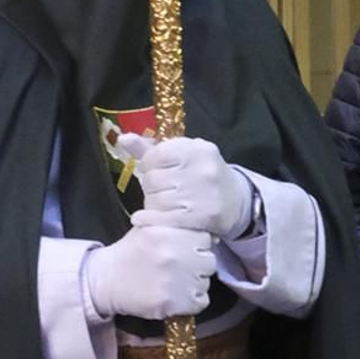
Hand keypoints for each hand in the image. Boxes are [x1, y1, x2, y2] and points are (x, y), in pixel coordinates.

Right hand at [84, 218, 215, 323]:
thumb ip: (176, 226)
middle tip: (182, 269)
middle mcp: (174, 255)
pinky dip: (191, 302)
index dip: (196, 247)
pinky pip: (200, 303)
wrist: (106, 280)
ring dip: (195, 284)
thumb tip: (212, 235)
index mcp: (168, 233)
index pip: (204, 240)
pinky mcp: (172, 303)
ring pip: (205, 283)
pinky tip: (177, 297)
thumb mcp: (149, 228)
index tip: (186, 252)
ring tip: (177, 283)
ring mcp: (174, 281)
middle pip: (208, 262)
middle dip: (198, 266)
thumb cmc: (130, 252)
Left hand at [119, 134, 251, 240]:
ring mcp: (206, 192)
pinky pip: (166, 219)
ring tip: (162, 204)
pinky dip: (151, 220)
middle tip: (160, 192)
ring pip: (157, 200)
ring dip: (152, 205)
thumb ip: (150, 148)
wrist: (235, 200)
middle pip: (154, 180)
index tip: (155, 172)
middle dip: (151, 188)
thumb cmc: (200, 175)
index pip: (155, 156)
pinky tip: (144, 220)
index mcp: (195, 148)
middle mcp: (203, 167)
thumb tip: (123, 138)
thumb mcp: (180, 156)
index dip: (149, 166)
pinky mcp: (206, 215)